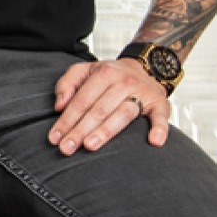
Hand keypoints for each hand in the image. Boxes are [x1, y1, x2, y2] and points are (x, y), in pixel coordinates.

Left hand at [49, 59, 170, 155]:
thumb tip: (59, 106)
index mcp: (104, 73)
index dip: (66, 120)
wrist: (144, 68)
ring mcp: (143, 93)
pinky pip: (161, 117)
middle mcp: (124, 82)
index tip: (54, 138)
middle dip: (80, 130)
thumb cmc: (110, 76)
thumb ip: (67, 83)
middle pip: (99, 110)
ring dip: (106, 131)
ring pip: (123, 115)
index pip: (81, 100)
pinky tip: (154, 142)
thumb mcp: (85, 70)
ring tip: (90, 146)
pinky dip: (160, 128)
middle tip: (66, 148)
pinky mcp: (160, 104)